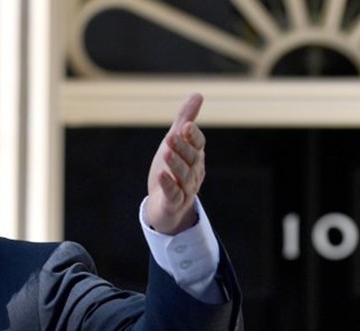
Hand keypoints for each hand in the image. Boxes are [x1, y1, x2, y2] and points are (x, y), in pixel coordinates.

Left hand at [146, 93, 206, 234]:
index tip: (184, 126)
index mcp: (196, 157)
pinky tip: (161, 175)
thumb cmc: (172, 170)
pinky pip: (174, 194)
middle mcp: (194, 172)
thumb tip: (197, 94)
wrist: (164, 206)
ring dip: (175, 164)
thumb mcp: (175, 143)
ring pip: (184, 176)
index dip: (192, 136)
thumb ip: (185, 120)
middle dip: (182, 147)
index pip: (198, 144)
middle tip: (171, 136)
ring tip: (166, 152)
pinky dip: (169, 184)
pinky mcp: (174, 204)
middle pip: (191, 159)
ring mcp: (186, 189)